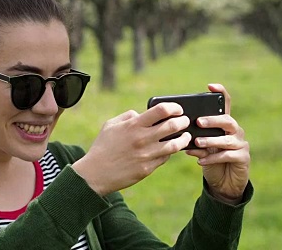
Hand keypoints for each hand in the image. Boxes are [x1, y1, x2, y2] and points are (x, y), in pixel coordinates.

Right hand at [73, 103, 191, 195]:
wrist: (96, 173)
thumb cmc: (102, 147)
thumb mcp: (110, 125)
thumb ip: (127, 116)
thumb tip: (142, 113)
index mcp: (133, 125)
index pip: (161, 110)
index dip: (174, 107)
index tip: (177, 109)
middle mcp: (142, 139)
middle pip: (172, 126)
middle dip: (183, 121)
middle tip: (184, 121)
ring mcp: (146, 155)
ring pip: (174, 145)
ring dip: (183, 138)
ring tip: (185, 136)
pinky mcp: (148, 168)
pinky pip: (165, 158)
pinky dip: (170, 152)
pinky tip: (170, 148)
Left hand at [186, 83, 249, 203]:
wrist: (224, 182)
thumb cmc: (210, 159)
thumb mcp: (200, 147)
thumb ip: (193, 138)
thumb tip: (179, 132)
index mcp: (224, 124)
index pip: (226, 103)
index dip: (220, 92)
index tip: (209, 85)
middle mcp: (235, 131)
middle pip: (227, 120)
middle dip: (212, 120)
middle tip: (198, 122)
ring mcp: (241, 144)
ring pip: (227, 140)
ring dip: (210, 141)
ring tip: (197, 142)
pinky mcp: (243, 158)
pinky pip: (227, 156)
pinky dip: (212, 158)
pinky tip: (200, 160)